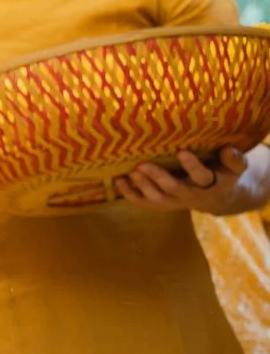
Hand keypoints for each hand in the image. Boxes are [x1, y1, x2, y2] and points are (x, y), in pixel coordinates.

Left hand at [115, 146, 251, 213]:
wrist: (219, 196)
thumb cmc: (223, 173)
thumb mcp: (234, 167)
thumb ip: (233, 159)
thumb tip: (226, 149)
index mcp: (212, 183)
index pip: (202, 176)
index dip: (192, 166)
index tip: (181, 152)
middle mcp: (192, 195)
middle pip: (174, 189)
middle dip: (158, 177)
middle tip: (142, 165)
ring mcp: (176, 202)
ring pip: (157, 199)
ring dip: (142, 186)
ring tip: (131, 172)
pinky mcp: (163, 204)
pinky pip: (145, 203)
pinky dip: (130, 194)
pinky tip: (118, 181)